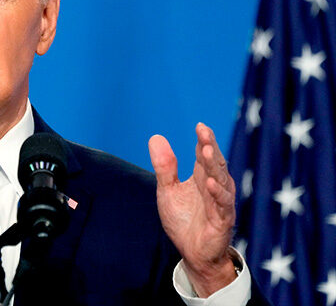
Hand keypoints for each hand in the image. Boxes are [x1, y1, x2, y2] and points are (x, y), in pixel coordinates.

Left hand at [148, 123, 236, 297]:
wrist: (193, 253)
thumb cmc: (183, 220)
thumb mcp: (167, 190)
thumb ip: (164, 166)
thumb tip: (155, 137)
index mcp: (201, 176)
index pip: (203, 153)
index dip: (202, 139)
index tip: (199, 125)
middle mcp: (213, 185)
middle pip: (213, 162)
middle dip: (209, 146)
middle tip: (204, 131)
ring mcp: (220, 201)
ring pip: (219, 179)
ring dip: (212, 165)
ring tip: (206, 150)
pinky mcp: (222, 219)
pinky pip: (222, 204)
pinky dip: (217, 194)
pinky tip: (209, 183)